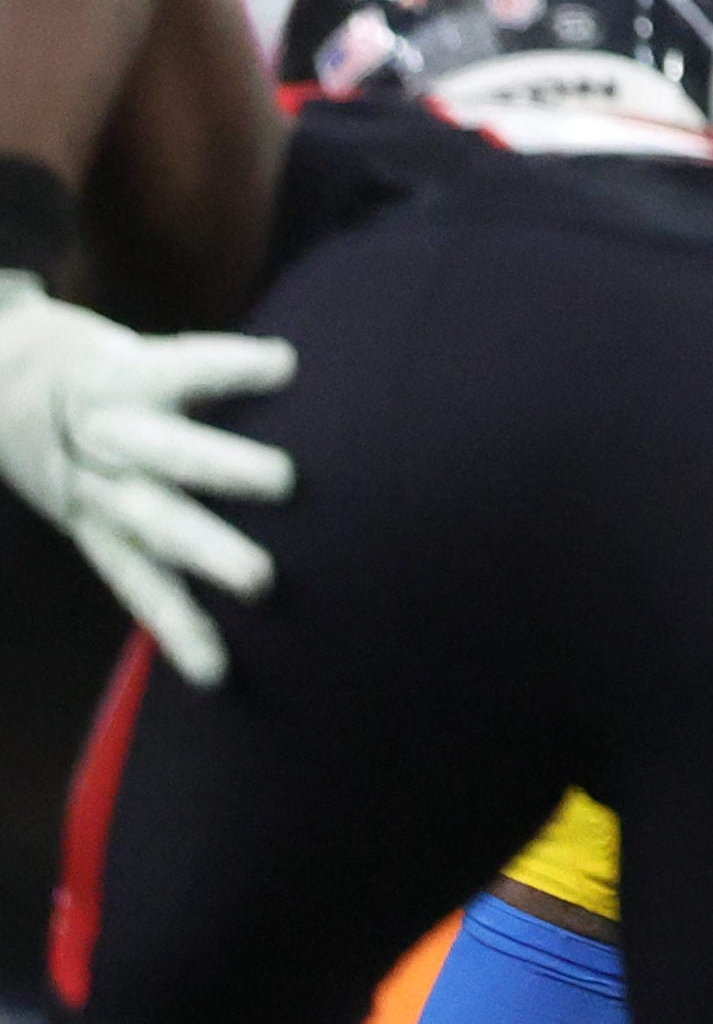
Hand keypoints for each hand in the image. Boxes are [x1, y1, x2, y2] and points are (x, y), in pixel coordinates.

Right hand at [0, 276, 295, 688]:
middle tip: (285, 480)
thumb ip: (210, 374)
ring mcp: (97, 492)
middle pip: (166, 451)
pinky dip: (178, 629)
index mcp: (124, 379)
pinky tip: (215, 671)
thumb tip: (308, 375)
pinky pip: (136, 585)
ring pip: (151, 525)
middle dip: (221, 467)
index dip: (229, 367)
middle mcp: (109, 438)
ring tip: (263, 584)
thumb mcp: (144, 352)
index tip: (284, 363)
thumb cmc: (109, 369)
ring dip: (207, 556)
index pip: (183, 368)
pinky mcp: (93, 534)